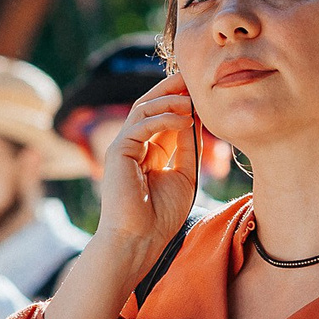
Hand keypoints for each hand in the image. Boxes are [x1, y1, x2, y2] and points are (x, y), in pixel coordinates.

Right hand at [94, 71, 200, 253]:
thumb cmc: (161, 216)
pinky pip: (140, 125)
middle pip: (149, 107)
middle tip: (191, 77)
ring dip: (168, 101)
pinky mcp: (117, 151)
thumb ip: (186, 147)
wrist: (139, 240)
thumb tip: (193, 117)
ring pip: (142, 110)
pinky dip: (162, 119)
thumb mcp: (183, 175)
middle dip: (170, 90)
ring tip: (191, 99)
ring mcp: (123, 147)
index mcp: (148, 152)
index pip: (163, 118)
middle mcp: (133, 146)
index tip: (201, 92)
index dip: (180, 103)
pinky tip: (184, 120)